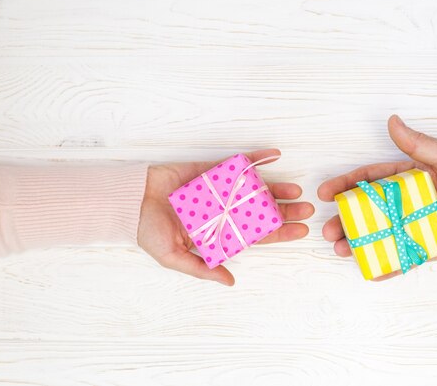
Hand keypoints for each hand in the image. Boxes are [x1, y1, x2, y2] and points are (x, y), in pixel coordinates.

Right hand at [138, 149, 313, 285]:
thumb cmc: (149, 232)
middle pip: (261, 211)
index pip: (256, 235)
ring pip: (254, 189)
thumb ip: (203, 267)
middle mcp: (224, 211)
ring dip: (276, 187)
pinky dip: (256, 159)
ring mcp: (220, 190)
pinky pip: (238, 164)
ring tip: (296, 189)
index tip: (300, 231)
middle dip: (285, 211)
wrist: (130, 201)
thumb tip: (230, 281)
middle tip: (306, 209)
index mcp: (219, 233)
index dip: (279, 233)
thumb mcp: (174, 257)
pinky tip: (274, 155)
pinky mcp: (212, 170)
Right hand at [318, 115, 436, 279]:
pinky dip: (385, 266)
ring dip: (357, 244)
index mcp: (407, 179)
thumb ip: (420, 145)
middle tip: (328, 231)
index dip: (345, 186)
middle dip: (344, 221)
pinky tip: (370, 272)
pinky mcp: (425, 248)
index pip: (369, 181)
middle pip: (366, 212)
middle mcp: (405, 203)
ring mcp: (413, 227)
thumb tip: (392, 121)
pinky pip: (401, 258)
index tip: (325, 194)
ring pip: (378, 236)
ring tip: (341, 251)